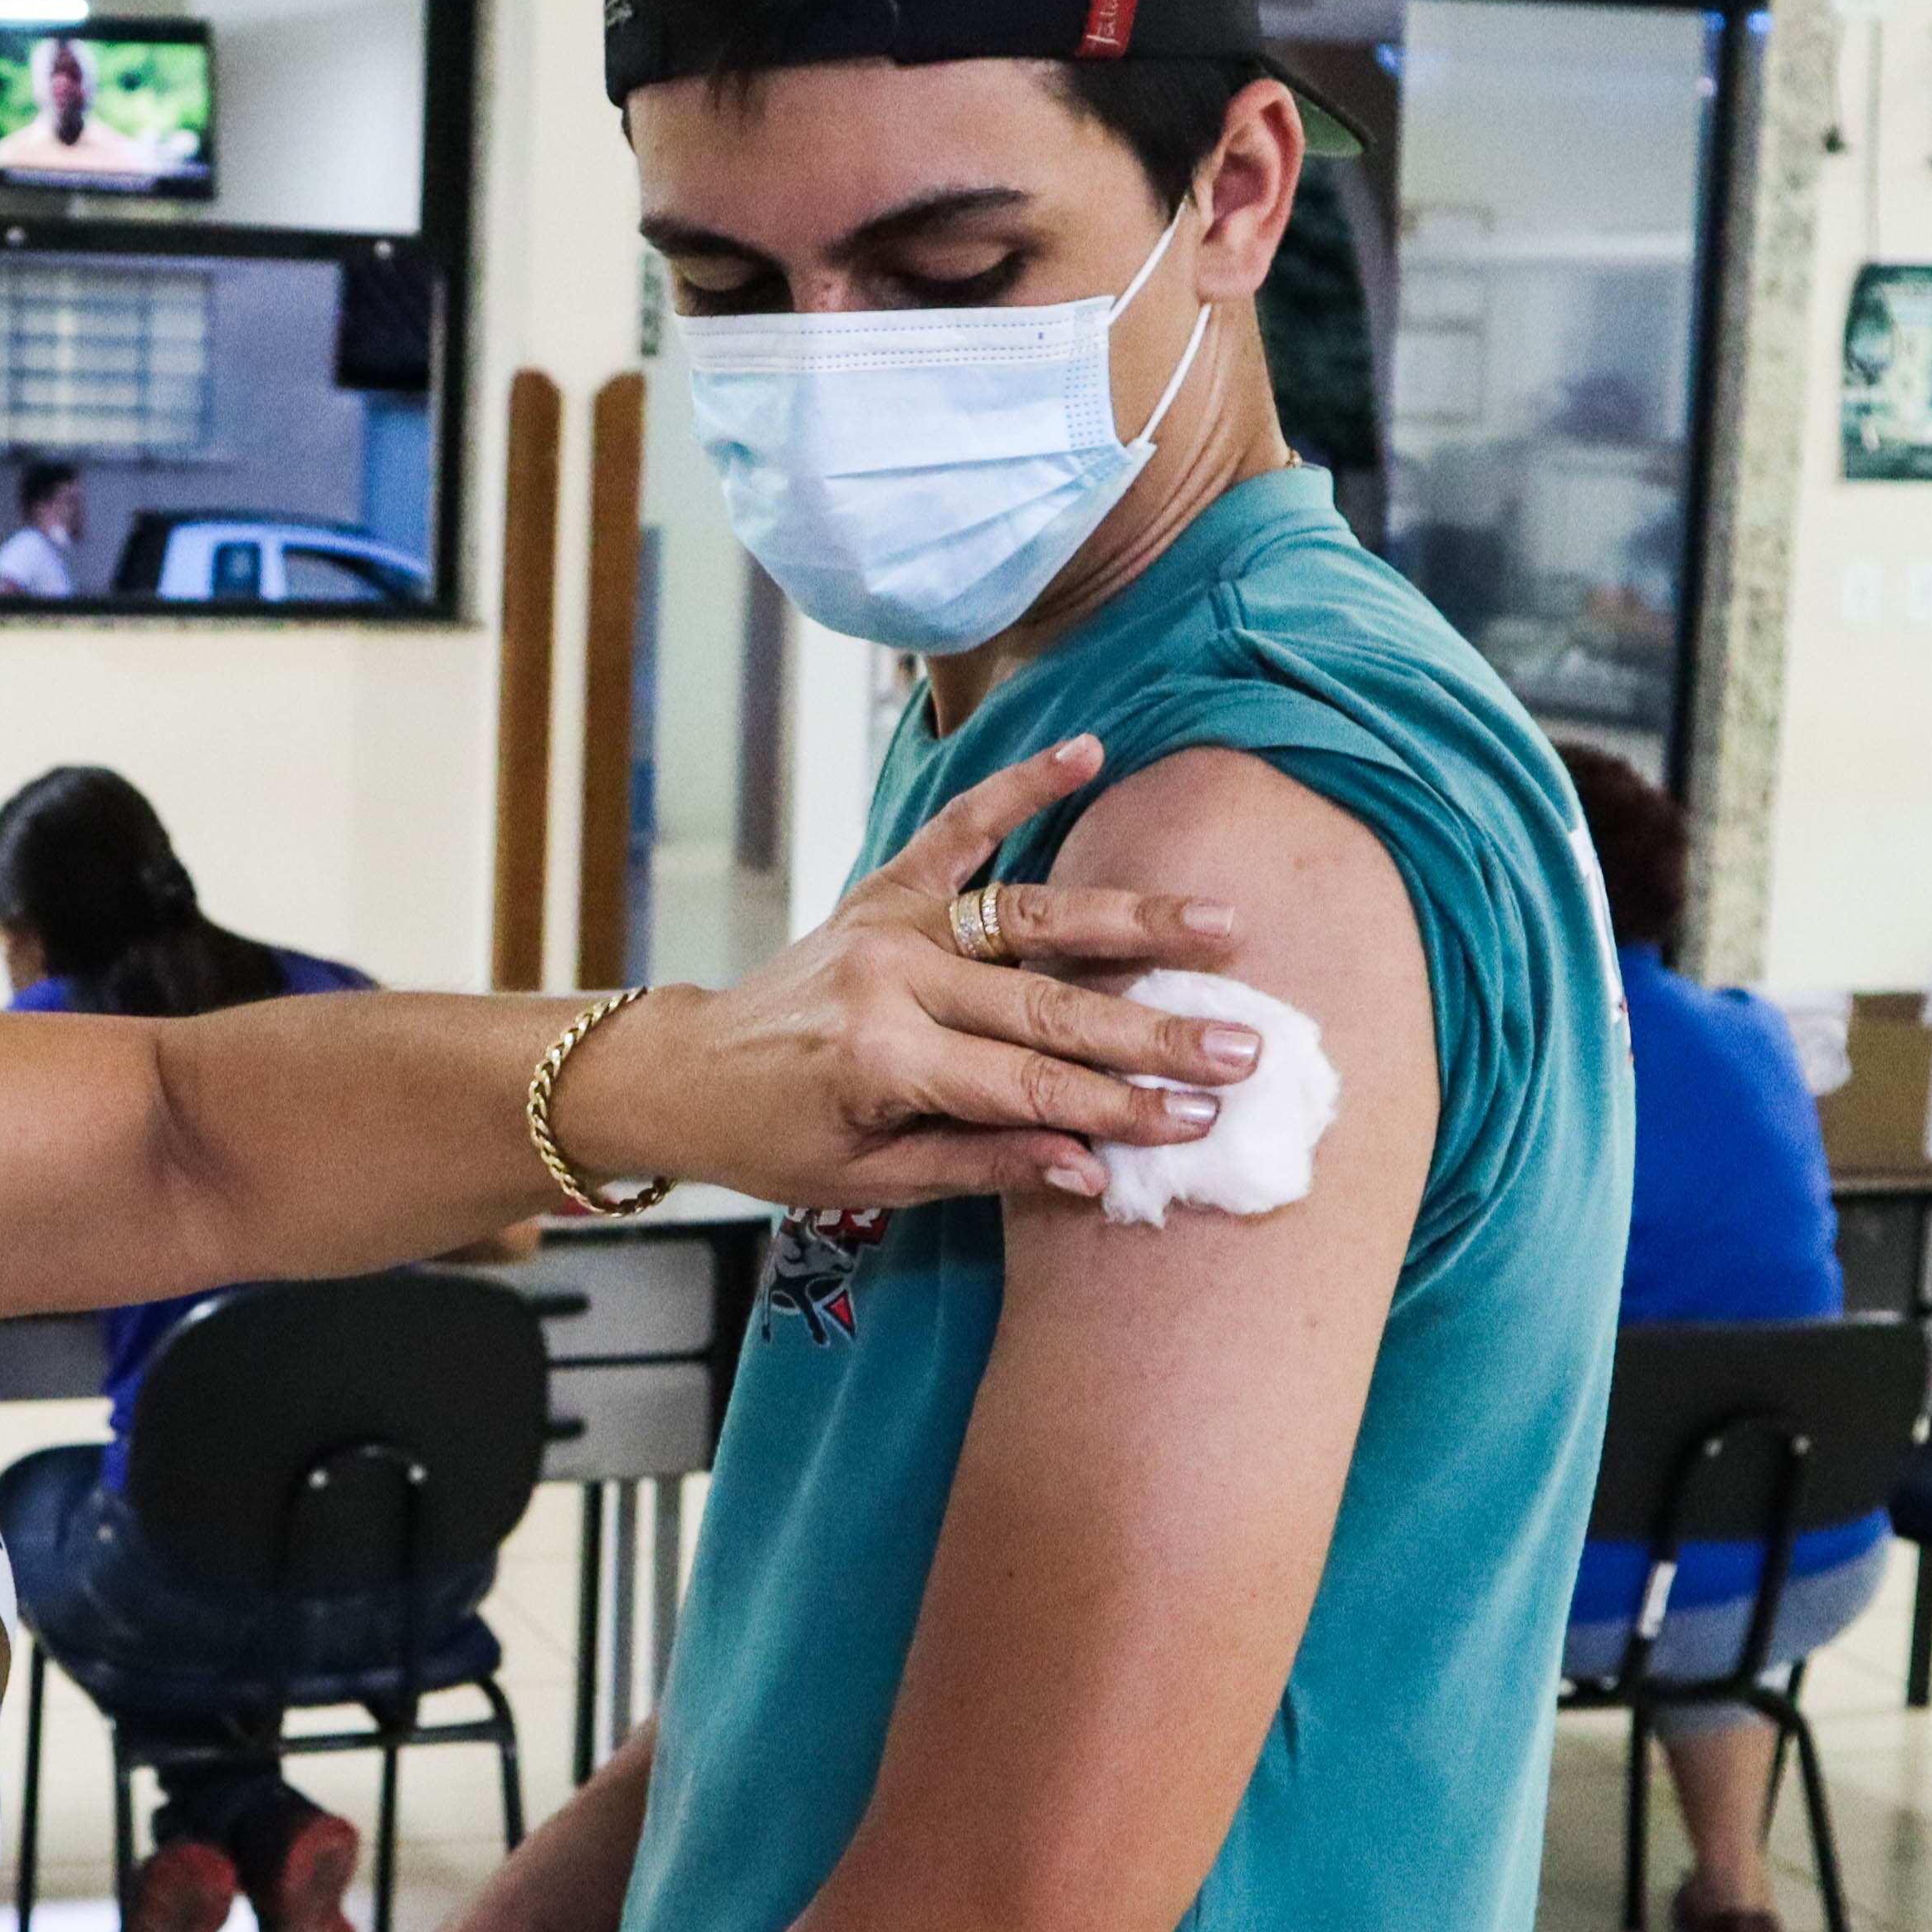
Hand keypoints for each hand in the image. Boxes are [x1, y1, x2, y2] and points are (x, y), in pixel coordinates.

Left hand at [548, 737, 1258, 1208]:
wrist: (687, 1070)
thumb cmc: (779, 1140)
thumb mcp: (871, 1181)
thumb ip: (985, 1164)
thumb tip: (1095, 1169)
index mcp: (880, 1060)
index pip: (1026, 1088)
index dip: (1118, 1107)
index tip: (1201, 1117)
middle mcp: (888, 978)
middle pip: (1044, 1005)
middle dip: (1151, 1030)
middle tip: (1244, 1043)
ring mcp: (887, 922)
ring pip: (1027, 916)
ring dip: (1129, 918)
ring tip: (1219, 924)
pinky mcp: (883, 885)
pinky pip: (959, 828)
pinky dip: (1021, 785)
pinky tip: (1089, 750)